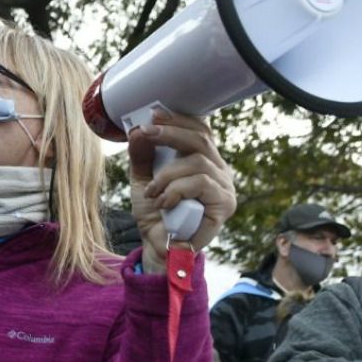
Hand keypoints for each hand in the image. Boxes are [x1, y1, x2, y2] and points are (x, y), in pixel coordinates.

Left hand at [128, 110, 235, 272]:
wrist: (158, 246)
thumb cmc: (156, 213)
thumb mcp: (143, 179)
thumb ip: (142, 155)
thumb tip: (137, 131)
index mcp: (203, 162)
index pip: (200, 132)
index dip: (180, 120)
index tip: (155, 115)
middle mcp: (218, 172)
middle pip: (202, 140)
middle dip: (172, 133)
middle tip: (147, 133)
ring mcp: (224, 188)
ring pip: (198, 162)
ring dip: (168, 174)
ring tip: (152, 191)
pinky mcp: (224, 205)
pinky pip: (201, 184)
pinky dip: (177, 189)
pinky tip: (164, 201)